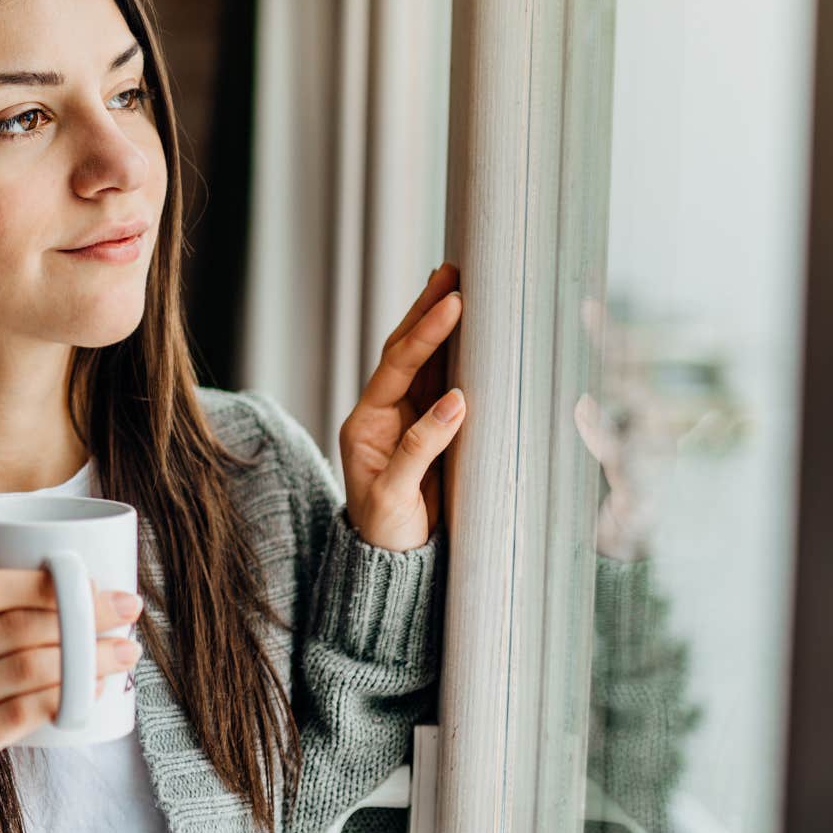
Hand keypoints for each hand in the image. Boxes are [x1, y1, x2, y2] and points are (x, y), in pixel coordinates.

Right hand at [0, 570, 144, 780]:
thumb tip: (81, 590)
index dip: (45, 583)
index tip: (94, 584)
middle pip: (16, 629)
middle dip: (82, 618)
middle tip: (126, 613)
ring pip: (27, 670)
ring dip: (88, 659)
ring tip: (123, 653)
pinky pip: (23, 714)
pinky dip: (67, 699)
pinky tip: (95, 690)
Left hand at [340, 263, 466, 550]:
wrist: (391, 562)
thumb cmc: (387, 533)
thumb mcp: (396, 496)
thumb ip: (420, 449)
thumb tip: (457, 401)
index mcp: (365, 425)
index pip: (397, 367)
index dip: (425, 335)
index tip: (453, 304)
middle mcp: (382, 414)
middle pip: (403, 351)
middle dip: (425, 310)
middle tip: (452, 270)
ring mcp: (404, 419)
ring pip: (422, 361)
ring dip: (438, 323)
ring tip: (456, 283)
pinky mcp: (426, 429)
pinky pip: (439, 382)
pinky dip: (453, 353)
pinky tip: (467, 329)